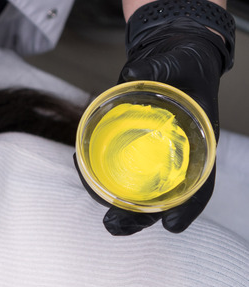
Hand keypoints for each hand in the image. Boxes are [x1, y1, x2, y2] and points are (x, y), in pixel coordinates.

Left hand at [89, 0, 233, 234]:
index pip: (200, 183)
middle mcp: (179, 155)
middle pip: (164, 196)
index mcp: (199, 142)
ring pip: (141, 190)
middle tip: (112, 227)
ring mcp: (156, 154)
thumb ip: (154, 69)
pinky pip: (122, 169)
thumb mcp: (174, 63)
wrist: (173, 60)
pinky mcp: (135, 147)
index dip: (188, 206)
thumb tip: (129, 75)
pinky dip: (105, 178)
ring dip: (120, 206)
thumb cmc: (180, 66)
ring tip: (103, 219)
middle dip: (138, 217)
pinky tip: (87, 176)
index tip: (171, 226)